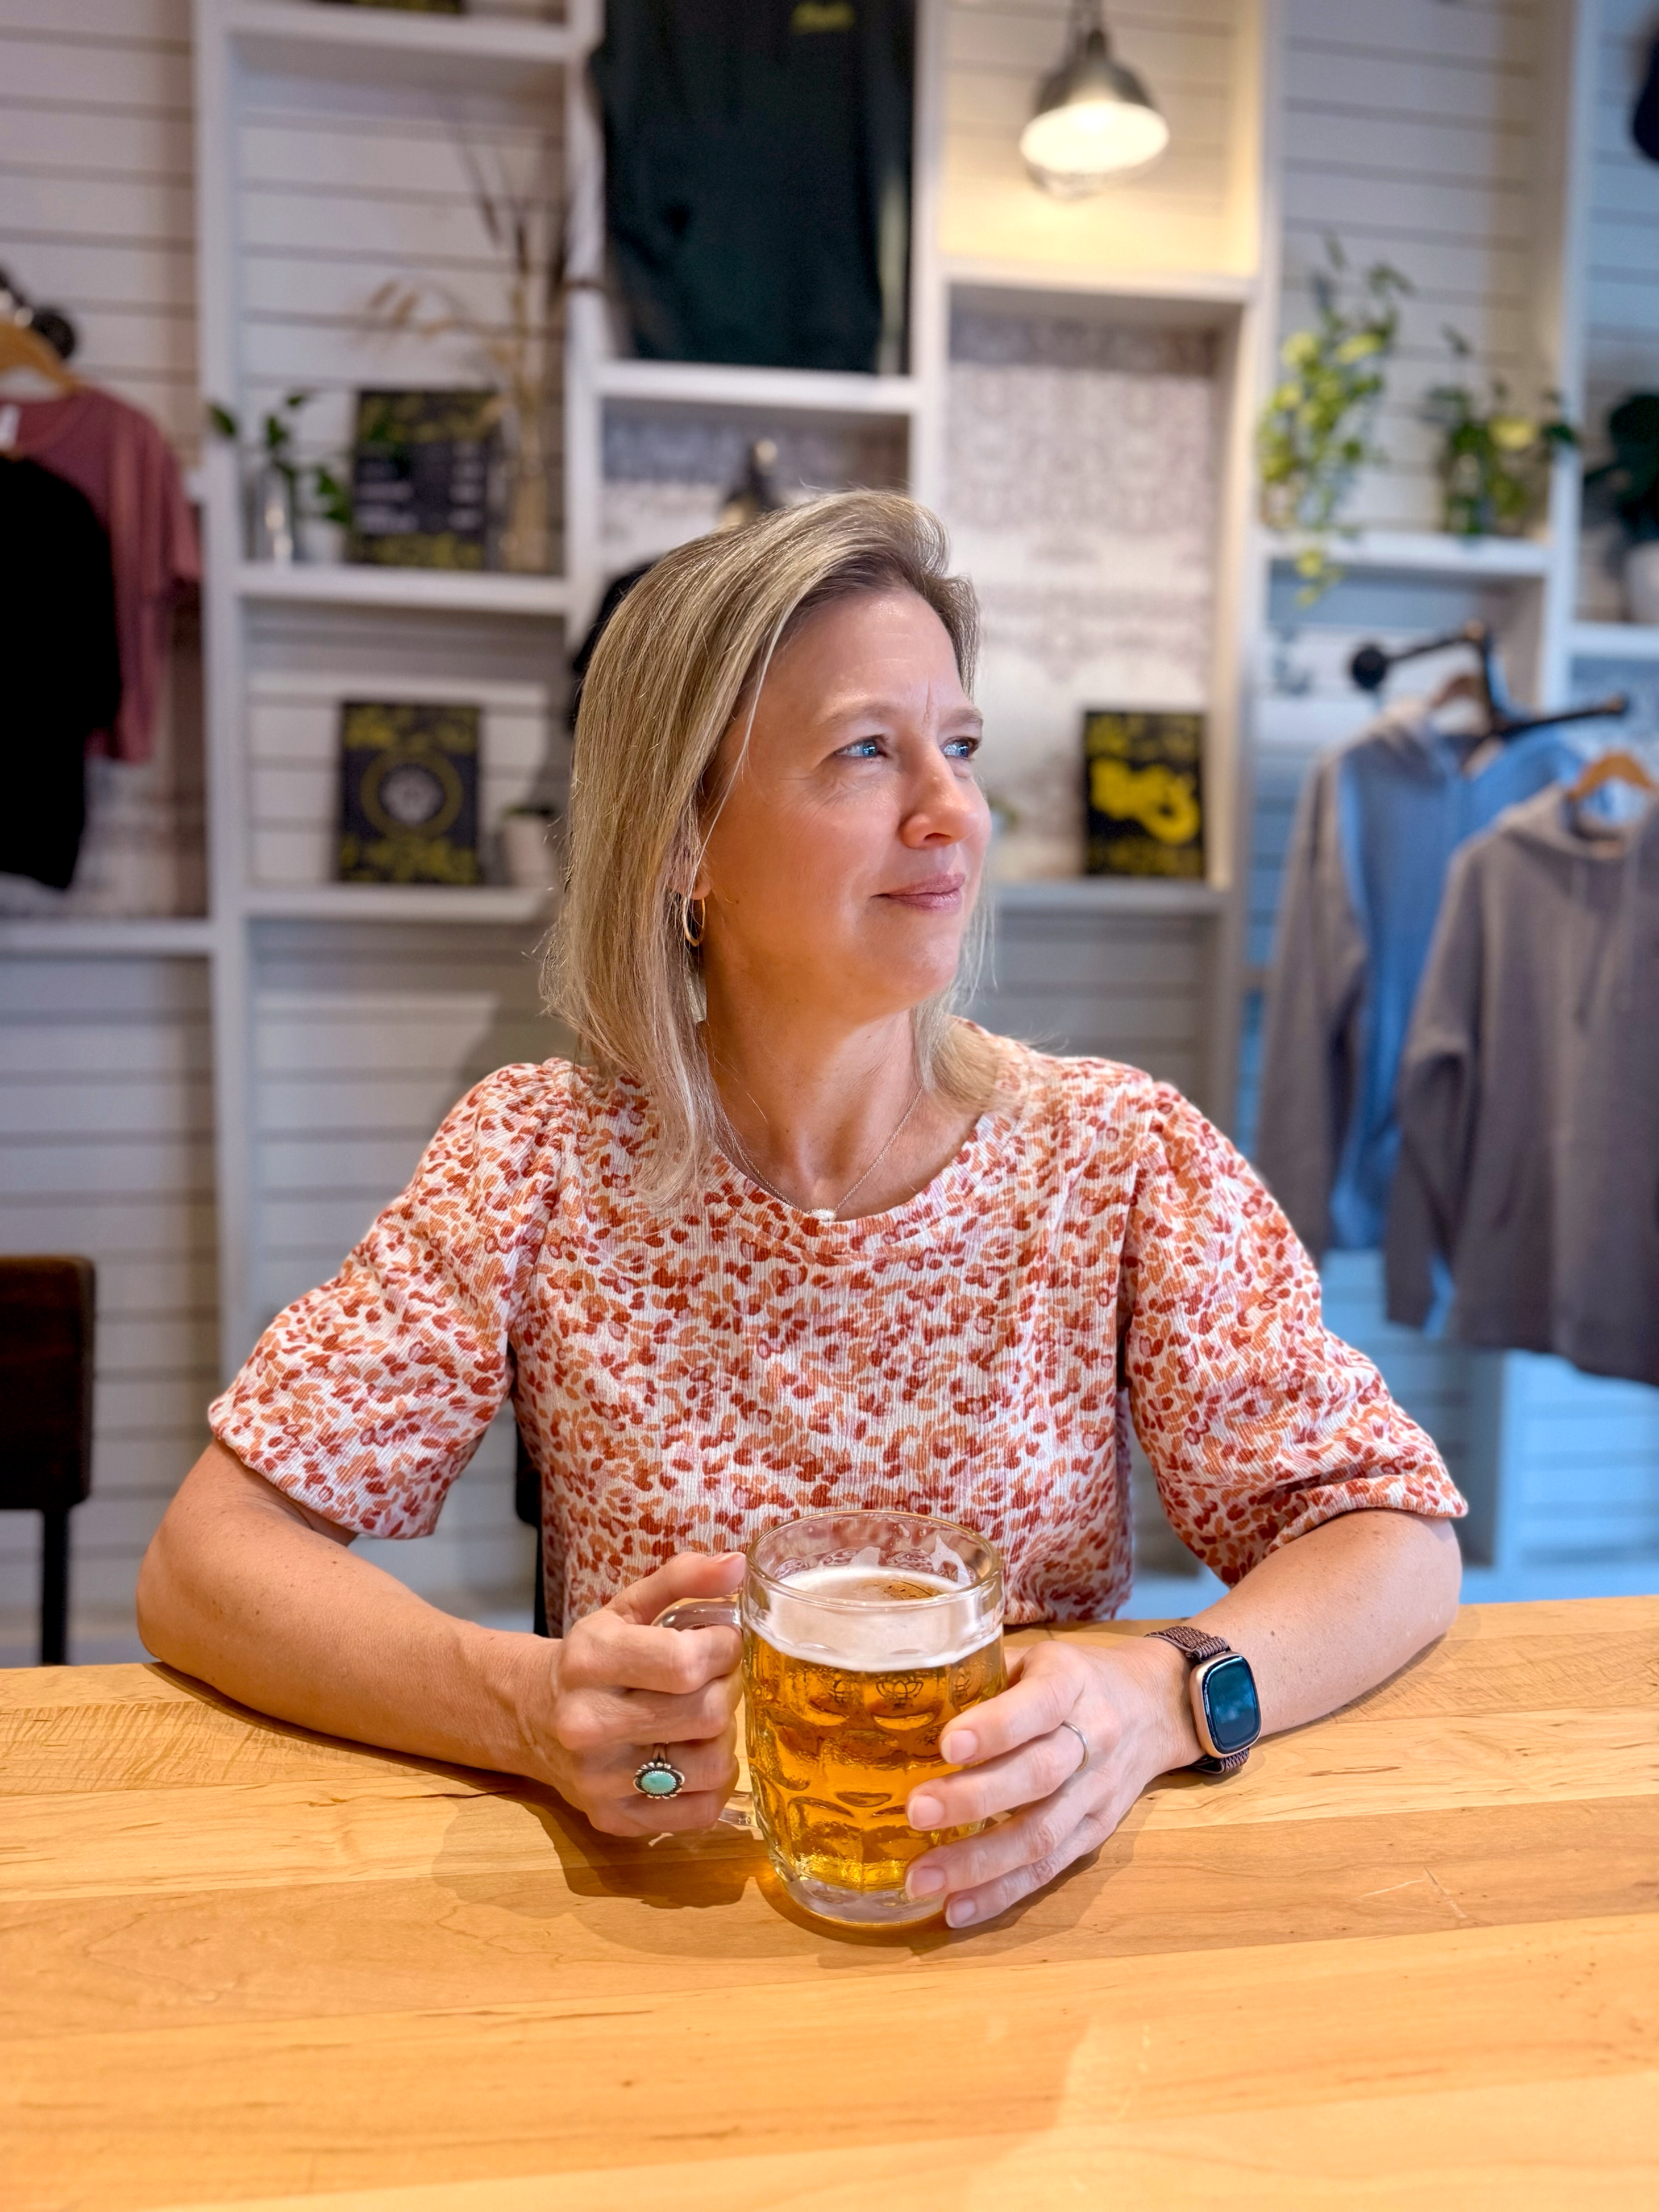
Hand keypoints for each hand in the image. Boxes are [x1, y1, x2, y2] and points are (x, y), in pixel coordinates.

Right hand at [530, 1550, 744, 1834]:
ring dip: (723, 1736)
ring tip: (703, 1716)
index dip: (724, 1647)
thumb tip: (737, 1565)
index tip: (722, 1641)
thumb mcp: (627, 1607)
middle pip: (706, 1713)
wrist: (533, 1716)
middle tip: (715, 1678)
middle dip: (727, 1687)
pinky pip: (700, 1810)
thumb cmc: (594, 1657)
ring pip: (711, 1764)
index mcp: (590, 1661)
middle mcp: (586, 1724)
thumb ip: (682, 1580)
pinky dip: (714, 1782)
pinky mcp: (614, 1819)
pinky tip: (695, 1754)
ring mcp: (598, 1779)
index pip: (686, 1662)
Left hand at [902, 1635, 1197, 1927]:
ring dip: (980, 1862)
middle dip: (975, 1799)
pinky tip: (957, 1909)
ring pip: (1043, 1834)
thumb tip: (892, 1695)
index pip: (1038, 1705)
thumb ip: (980, 1674)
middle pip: (1038, 1775)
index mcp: (1071, 1681)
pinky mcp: (1096, 1833)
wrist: (1154, 1708)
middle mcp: (1092, 1738)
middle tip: (915, 1812)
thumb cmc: (1072, 1677)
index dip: (996, 1727)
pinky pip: (1050, 1870)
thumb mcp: (1035, 1656)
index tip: (947, 1745)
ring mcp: (1096, 1792)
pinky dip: (1002, 1893)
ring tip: (921, 1879)